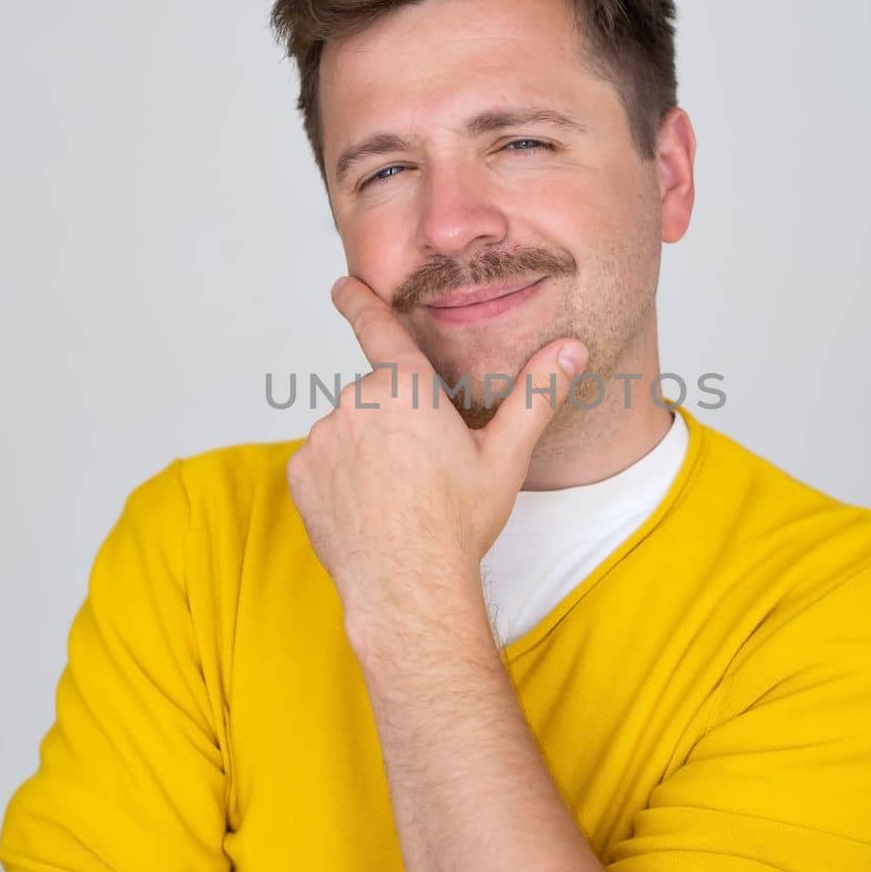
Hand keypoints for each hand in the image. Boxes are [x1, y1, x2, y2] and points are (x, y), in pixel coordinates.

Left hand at [286, 275, 588, 636]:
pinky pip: (323, 462)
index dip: (359, 301)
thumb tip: (570, 349)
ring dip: (368, 451)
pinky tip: (368, 508)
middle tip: (424, 470)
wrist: (409, 587)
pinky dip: (341, 477)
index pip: (378, 328)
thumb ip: (535, 395)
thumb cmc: (459, 522)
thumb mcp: (505, 456)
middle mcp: (356, 402)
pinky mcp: (300, 473)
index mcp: (406, 388)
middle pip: (377, 399)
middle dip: (397, 422)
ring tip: (398, 496)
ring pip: (349, 430)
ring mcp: (322, 438)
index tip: (343, 284)